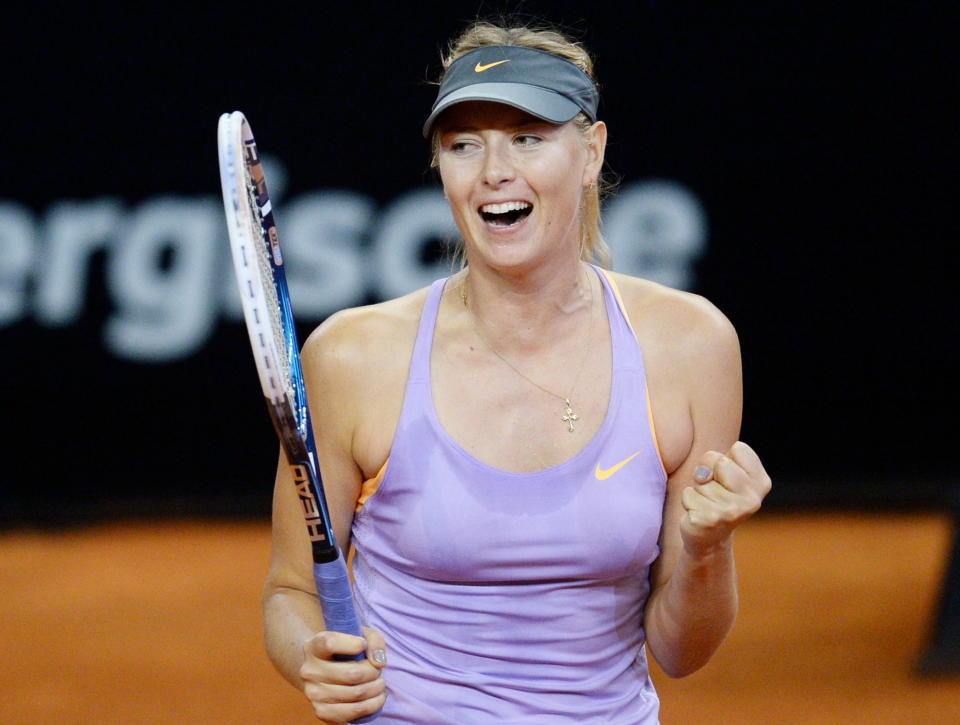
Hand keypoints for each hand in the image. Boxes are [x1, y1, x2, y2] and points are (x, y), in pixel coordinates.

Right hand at [300, 627, 387, 721]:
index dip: (352, 644)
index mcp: (314, 646)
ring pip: (356, 693)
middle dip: (373, 672)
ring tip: (379, 683)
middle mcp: (309, 670)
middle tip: (378, 670)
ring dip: (376, 689)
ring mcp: (313, 693)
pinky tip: (377, 697)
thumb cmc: (346, 649)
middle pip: (352, 673)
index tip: (363, 645)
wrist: (323, 670)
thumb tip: (378, 662)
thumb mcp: (359, 634)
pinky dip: (372, 705)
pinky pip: (353, 712)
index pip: (330, 643)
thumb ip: (373, 640)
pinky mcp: (321, 712)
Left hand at [680, 441, 771, 556]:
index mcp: (762, 483)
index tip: (727, 478)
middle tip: (714, 491)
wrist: (710, 538)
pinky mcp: (710, 520)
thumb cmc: (717, 496)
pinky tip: (699, 513)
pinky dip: (688, 501)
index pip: (740, 448)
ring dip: (697, 489)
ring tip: (707, 504)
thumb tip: (703, 476)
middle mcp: (752, 499)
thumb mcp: (724, 473)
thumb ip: (717, 462)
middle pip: (718, 460)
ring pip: (701, 478)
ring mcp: (732, 511)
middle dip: (709, 472)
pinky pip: (688, 494)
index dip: (726, 459)